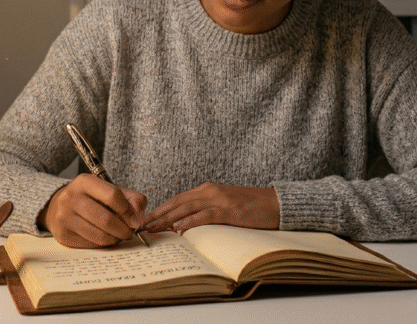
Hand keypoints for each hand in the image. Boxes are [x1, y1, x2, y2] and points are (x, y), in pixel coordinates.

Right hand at [37, 174, 147, 248]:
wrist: (58, 207)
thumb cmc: (90, 198)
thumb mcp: (109, 190)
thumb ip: (130, 198)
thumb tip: (139, 217)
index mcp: (84, 182)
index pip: (112, 195)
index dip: (128, 210)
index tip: (135, 220)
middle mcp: (71, 198)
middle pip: (106, 219)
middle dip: (124, 229)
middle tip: (130, 232)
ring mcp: (64, 217)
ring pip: (99, 235)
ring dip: (115, 239)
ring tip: (119, 235)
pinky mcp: (63, 235)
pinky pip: (91, 244)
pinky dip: (103, 244)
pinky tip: (105, 238)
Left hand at [144, 183, 279, 232]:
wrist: (275, 203)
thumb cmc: (250, 207)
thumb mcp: (223, 205)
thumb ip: (205, 210)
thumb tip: (184, 223)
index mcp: (206, 189)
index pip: (177, 199)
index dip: (159, 209)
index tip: (144, 220)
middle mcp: (209, 191)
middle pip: (177, 202)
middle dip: (157, 214)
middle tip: (141, 226)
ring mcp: (219, 199)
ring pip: (186, 208)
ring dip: (167, 218)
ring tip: (153, 228)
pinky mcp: (229, 210)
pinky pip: (205, 215)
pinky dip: (190, 221)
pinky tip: (179, 228)